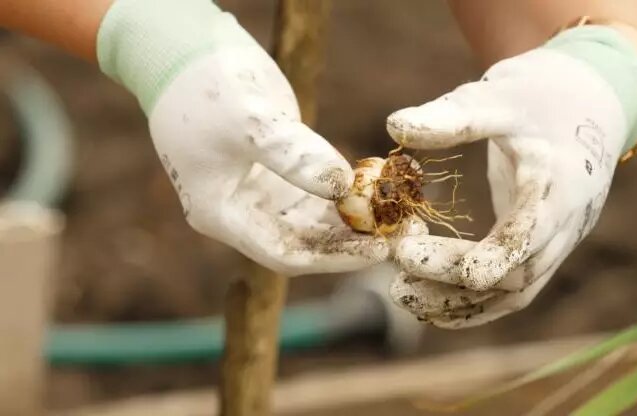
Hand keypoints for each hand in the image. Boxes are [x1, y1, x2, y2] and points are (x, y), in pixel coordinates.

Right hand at [98, 0, 424, 275]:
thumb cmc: (208, 86)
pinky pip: (318, 193)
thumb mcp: (251, 121)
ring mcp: (260, 192)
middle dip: (353, 241)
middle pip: (304, 242)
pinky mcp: (279, 171)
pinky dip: (348, 194)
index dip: (333, 257)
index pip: (284, 253)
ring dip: (357, 220)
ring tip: (403, 216)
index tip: (378, 248)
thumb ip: (295, 156)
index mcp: (221, 214)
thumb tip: (344, 188)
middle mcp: (241, 212)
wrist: (188, 50)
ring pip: (315, 220)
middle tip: (404, 235)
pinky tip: (382, 190)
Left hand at [386, 35, 636, 327]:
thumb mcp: (497, 95)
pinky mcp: (544, 245)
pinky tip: (432, 305)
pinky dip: (476, 303)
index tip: (457, 271)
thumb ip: (453, 116)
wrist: (587, 101)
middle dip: (455, 277)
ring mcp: (560, 237)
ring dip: (460, 301)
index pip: (535, 228)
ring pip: (516, 289)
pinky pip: (514, 286)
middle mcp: (567, 219)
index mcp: (561, 179)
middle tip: (396, 270)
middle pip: (518, 270)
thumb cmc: (538, 93)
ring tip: (402, 296)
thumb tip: (395, 125)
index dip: (499, 254)